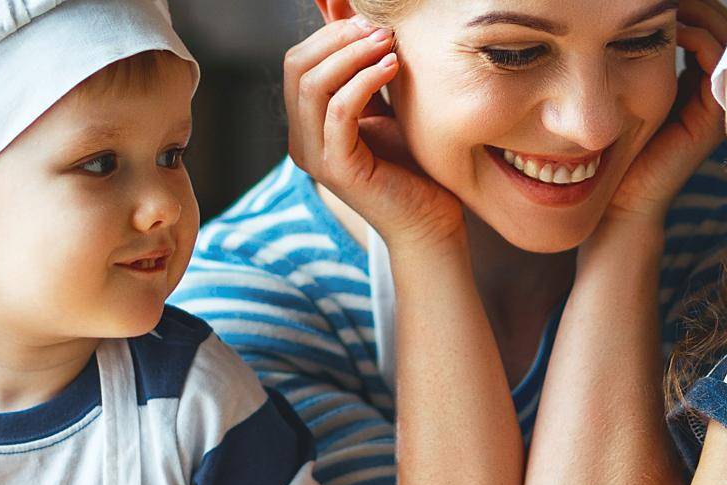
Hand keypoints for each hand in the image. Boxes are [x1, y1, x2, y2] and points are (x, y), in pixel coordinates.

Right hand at [285, 16, 466, 252]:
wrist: (430, 221)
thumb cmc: (411, 165)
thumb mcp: (383, 104)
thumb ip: (365, 69)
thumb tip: (356, 17)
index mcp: (306, 124)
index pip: (297, 62)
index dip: (330, 33)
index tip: (371, 21)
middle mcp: (301, 140)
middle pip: (297, 67)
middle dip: (338, 38)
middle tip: (379, 28)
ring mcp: (315, 157)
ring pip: (312, 86)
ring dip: (352, 55)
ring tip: (388, 44)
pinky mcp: (338, 170)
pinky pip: (339, 111)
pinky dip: (364, 81)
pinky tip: (392, 67)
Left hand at [600, 0, 726, 232]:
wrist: (622, 201)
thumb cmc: (617, 149)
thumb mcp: (630, 90)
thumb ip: (640, 58)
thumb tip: (637, 15)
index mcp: (698, 83)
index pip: (712, 25)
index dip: (697, 3)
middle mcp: (715, 91)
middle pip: (726, 26)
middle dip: (703, 2)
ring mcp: (718, 104)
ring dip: (702, 12)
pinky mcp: (712, 117)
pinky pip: (718, 63)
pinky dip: (699, 38)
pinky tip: (671, 28)